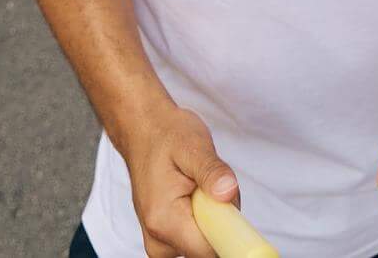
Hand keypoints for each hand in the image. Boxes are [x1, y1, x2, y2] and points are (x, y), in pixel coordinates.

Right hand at [122, 105, 238, 257]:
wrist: (144, 132)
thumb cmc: (166, 136)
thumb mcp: (193, 145)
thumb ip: (212, 172)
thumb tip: (228, 192)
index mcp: (164, 221)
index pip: (210, 250)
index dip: (231, 235)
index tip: (233, 212)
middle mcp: (158, 239)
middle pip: (210, 248)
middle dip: (222, 221)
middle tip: (214, 188)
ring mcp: (160, 242)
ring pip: (206, 243)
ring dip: (214, 218)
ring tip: (202, 187)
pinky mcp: (165, 239)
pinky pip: (198, 239)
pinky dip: (206, 219)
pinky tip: (197, 196)